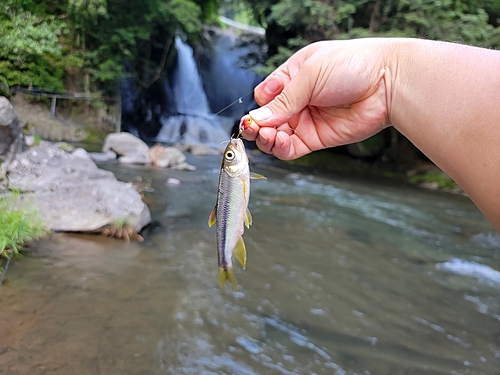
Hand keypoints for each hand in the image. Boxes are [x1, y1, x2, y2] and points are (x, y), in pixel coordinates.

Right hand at [241, 39, 393, 159]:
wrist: (387, 82)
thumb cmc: (352, 65)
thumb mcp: (310, 75)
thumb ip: (284, 99)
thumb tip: (257, 118)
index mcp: (292, 77)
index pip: (264, 96)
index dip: (259, 106)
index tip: (256, 112)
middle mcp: (297, 100)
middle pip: (266, 119)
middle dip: (258, 126)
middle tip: (255, 128)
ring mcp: (306, 120)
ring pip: (275, 136)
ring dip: (266, 138)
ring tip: (269, 135)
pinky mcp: (316, 138)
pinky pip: (291, 149)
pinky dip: (280, 149)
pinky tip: (279, 142)